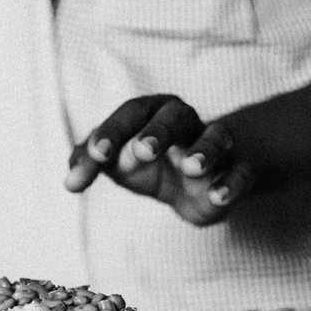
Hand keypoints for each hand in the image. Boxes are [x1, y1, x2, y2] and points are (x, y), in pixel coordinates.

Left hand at [64, 95, 254, 225]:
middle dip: (158, 131)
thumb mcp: (115, 160)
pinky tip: (217, 197)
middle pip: (174, 115)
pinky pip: (240, 171)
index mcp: (150, 113)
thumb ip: (89, 163)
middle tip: (143, 150)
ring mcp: (213, 145)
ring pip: (216, 136)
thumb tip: (70, 181)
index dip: (113, 132)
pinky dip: (232, 182)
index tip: (98, 155)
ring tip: (192, 168)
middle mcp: (184, 122)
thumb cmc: (146, 164)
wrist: (193, 186)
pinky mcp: (235, 170)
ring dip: (205, 150)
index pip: (130, 114)